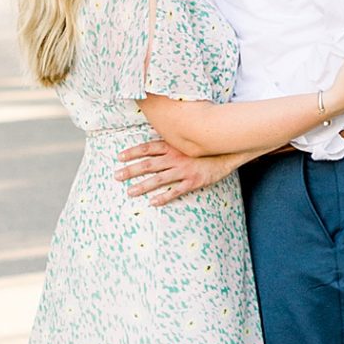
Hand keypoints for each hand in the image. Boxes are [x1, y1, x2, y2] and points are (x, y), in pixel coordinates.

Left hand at [115, 139, 240, 206]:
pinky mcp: (193, 181)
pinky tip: (153, 203)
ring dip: (143, 186)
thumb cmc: (204, 147)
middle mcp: (175, 157)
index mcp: (172, 146)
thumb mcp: (186, 141)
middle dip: (131, 170)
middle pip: (148, 164)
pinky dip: (164, 197)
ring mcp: (184, 170)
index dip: (133, 152)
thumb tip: (157, 141)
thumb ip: (172, 141)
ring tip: (129, 192)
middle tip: (116, 176)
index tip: (119, 157)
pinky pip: (175, 191)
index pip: (148, 148)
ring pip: (159, 179)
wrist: (227, 153)